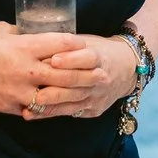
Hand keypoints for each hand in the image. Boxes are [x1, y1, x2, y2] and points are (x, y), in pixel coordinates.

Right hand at [0, 23, 98, 115]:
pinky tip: (60, 106)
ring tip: (89, 93)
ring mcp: (17, 92)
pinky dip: (47, 108)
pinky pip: (34, 110)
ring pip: (54, 96)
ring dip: (73, 95)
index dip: (77, 46)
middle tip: (103, 73)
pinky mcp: (9, 107)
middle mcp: (25, 70)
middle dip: (86, 74)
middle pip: (65, 74)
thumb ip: (23, 35)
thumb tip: (38, 34)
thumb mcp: (1, 30)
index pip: (60, 45)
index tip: (89, 46)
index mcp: (23, 47)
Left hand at [23, 35, 137, 120]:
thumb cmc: (99, 51)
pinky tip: (35, 114)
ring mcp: (97, 96)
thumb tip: (37, 44)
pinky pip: (71, 113)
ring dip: (50, 105)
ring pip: (72, 102)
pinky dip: (52, 113)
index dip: (70, 59)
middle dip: (56, 88)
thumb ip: (66, 45)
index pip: (86, 58)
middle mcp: (100, 78)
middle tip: (35, 91)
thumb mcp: (87, 43)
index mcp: (98, 57)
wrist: (127, 69)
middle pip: (77, 83)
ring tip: (30, 106)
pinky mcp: (93, 109)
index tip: (53, 59)